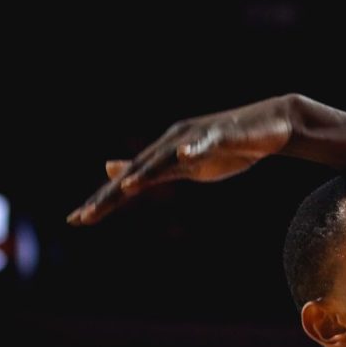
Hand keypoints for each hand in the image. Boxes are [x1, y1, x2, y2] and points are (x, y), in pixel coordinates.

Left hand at [67, 95, 296, 225]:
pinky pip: (205, 143)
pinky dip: (193, 149)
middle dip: (110, 195)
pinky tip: (183, 155)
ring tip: (126, 187)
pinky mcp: (221, 135)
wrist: (268, 126)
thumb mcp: (184, 165)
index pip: (127, 181)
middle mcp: (171, 143)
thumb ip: (152, 171)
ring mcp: (194, 138)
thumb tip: (115, 173)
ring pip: (165, 158)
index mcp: (162, 155)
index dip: (102, 200)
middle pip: (136, 173)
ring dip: (146, 172)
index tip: (77, 220)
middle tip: (84, 217)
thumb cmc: (227, 147)